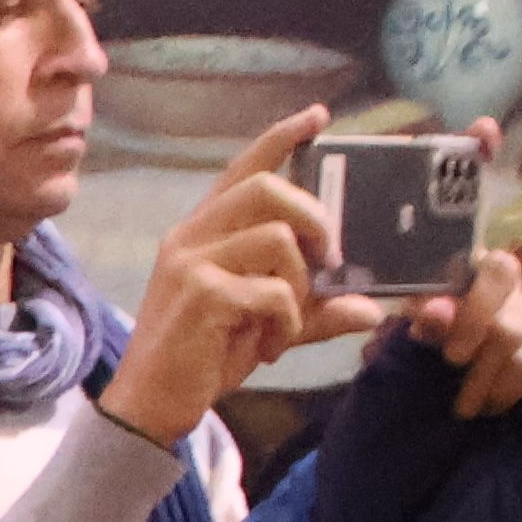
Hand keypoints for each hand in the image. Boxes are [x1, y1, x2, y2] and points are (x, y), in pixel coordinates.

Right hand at [100, 107, 370, 445]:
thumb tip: (372, 309)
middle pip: (268, 188)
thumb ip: (315, 311)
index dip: (282, 137)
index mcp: (203, 231)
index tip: (318, 116)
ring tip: (286, 322)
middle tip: (329, 257)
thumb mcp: (265, 326)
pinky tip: (269, 346)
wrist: (149, 405)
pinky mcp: (201, 294)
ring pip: (277, 240)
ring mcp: (192, 262)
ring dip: (299, 284)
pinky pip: (273, 291)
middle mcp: (191, 236)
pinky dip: (287, 322)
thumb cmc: (201, 357)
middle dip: (314, 218)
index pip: (244, 167)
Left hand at [408, 231, 521, 416]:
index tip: (454, 356)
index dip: (477, 313)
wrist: (467, 354)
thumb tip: (432, 312)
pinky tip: (497, 404)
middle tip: (460, 402)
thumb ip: (430, 315)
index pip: (499, 272)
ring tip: (473, 409)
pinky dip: (517, 394)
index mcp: (492, 274)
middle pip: (510, 331)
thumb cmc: (443, 328)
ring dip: (497, 391)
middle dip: (480, 372)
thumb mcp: (427, 319)